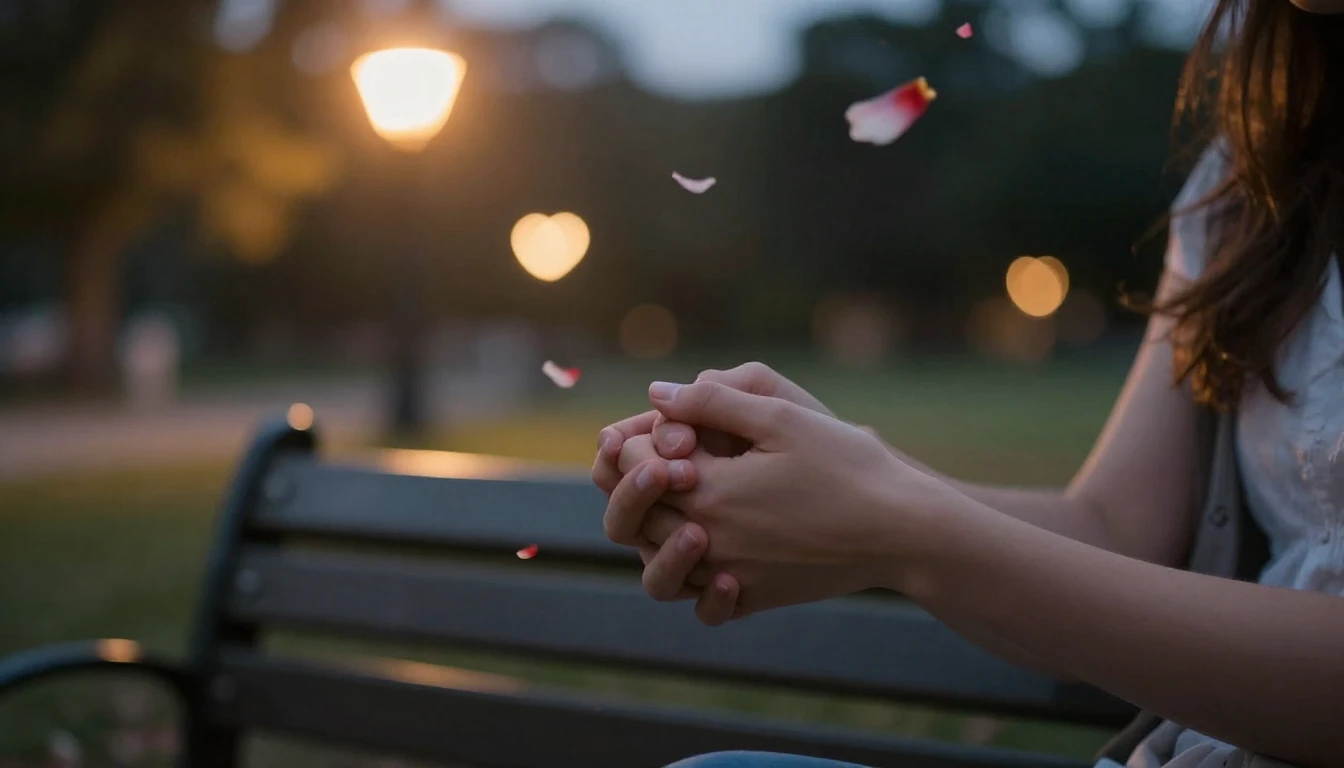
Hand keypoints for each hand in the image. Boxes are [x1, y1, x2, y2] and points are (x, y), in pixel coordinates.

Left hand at [610, 380, 940, 616]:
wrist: (903, 530)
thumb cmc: (848, 465)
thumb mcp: (781, 416)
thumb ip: (712, 401)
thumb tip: (656, 393)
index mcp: (709, 492)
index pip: (635, 465)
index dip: (636, 439)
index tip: (655, 423)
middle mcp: (709, 541)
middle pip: (637, 516)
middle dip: (634, 483)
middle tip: (654, 458)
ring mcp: (731, 577)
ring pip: (659, 562)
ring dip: (655, 530)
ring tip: (678, 502)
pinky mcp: (756, 597)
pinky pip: (702, 599)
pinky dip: (693, 576)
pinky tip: (709, 548)